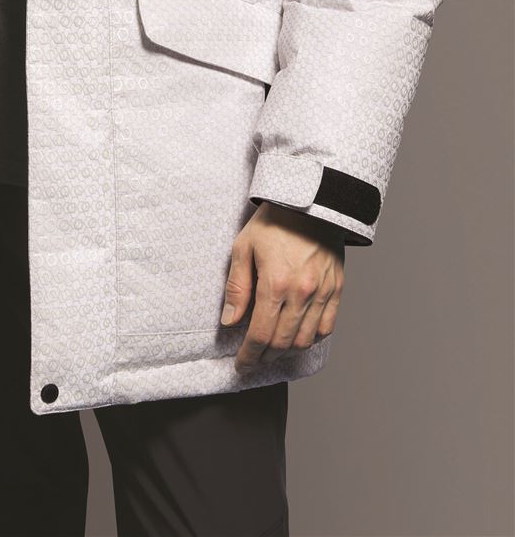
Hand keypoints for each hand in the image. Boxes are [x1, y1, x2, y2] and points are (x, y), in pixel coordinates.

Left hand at [222, 201, 344, 371]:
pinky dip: (312, 339)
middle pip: (283, 343)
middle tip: (254, 359)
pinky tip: (299, 338)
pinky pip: (327, 327)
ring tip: (273, 350)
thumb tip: (229, 321)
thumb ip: (236, 287)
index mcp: (275, 283)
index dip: (249, 355)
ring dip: (288, 352)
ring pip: (306, 340)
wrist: (310, 200)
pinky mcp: (337, 289)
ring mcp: (322, 292)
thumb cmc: (274, 221)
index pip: (260, 334)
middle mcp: (301, 293)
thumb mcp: (244, 247)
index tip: (241, 365)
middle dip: (265, 357)